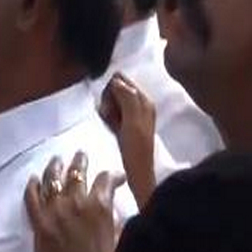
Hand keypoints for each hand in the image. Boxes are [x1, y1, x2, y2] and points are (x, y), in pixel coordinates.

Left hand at [25, 153, 122, 251]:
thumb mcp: (124, 246)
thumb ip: (119, 224)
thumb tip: (119, 213)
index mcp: (102, 208)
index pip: (107, 180)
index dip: (113, 176)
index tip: (117, 176)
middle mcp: (76, 205)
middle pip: (76, 175)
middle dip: (80, 163)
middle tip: (81, 154)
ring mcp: (54, 215)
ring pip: (52, 182)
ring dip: (55, 168)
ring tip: (57, 159)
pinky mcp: (38, 228)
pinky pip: (32, 200)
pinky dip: (33, 187)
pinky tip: (34, 179)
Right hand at [100, 73, 157, 210]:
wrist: (139, 172)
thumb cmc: (136, 148)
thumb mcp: (132, 120)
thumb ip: (127, 98)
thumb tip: (116, 81)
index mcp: (144, 100)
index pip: (122, 80)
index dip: (111, 88)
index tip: (108, 102)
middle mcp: (140, 104)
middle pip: (117, 89)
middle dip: (108, 98)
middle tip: (108, 114)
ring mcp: (133, 115)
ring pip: (113, 101)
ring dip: (107, 108)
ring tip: (108, 121)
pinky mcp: (126, 124)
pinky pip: (113, 112)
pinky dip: (108, 116)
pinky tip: (108, 125)